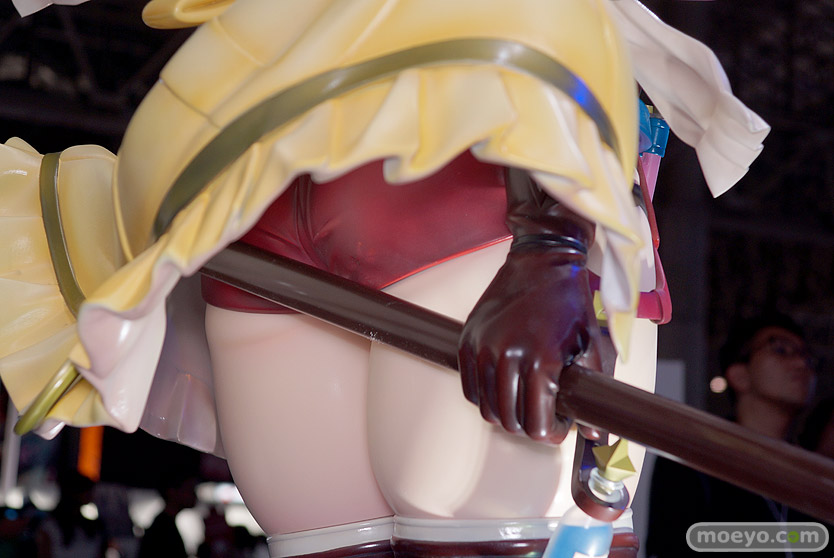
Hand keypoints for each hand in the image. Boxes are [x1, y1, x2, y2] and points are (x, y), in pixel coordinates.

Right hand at [458, 245, 602, 443]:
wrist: (540, 261)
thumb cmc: (568, 300)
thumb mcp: (591, 344)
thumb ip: (593, 390)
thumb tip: (593, 432)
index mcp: (541, 360)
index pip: (536, 426)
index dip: (551, 433)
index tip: (558, 424)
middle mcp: (507, 356)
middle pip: (510, 422)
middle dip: (530, 426)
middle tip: (544, 413)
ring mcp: (482, 349)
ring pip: (487, 410)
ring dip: (508, 413)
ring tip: (525, 399)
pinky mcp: (467, 342)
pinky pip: (470, 389)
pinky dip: (486, 397)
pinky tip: (505, 387)